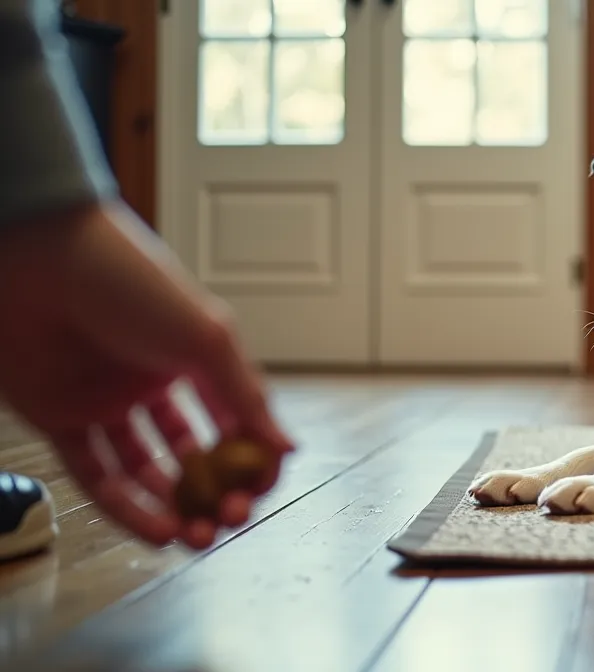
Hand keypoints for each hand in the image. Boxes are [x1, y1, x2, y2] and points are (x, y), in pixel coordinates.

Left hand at [0, 201, 294, 549]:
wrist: (44, 259)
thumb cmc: (134, 284)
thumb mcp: (208, 339)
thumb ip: (248, 398)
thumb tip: (289, 450)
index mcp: (192, 360)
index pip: (232, 423)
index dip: (250, 461)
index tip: (261, 490)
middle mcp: (150, 386)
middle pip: (190, 456)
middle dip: (215, 493)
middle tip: (230, 518)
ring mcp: (105, 405)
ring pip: (145, 473)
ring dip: (175, 508)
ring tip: (199, 535)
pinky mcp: (59, 421)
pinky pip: (97, 477)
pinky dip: (129, 509)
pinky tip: (161, 531)